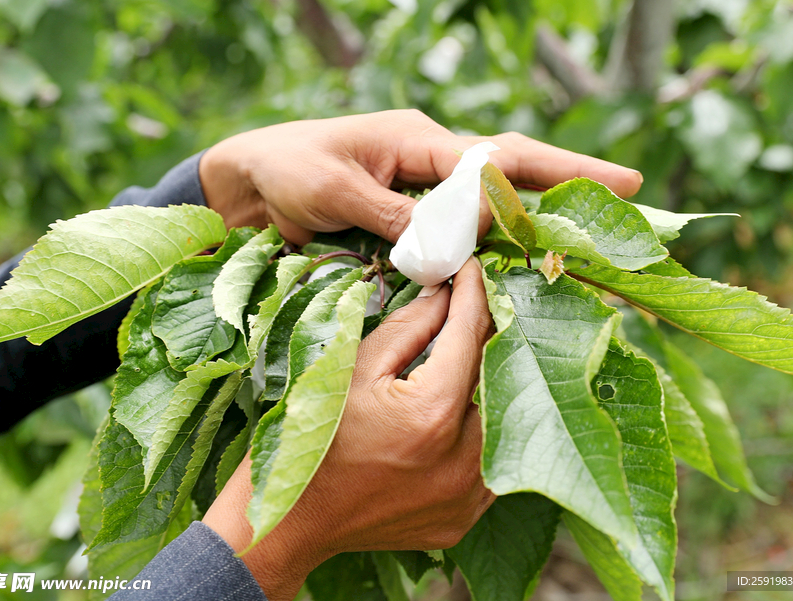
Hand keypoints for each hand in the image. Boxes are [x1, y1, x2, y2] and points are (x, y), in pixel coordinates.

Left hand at [199, 109, 642, 243]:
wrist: (242, 189)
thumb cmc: (284, 171)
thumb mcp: (335, 189)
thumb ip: (395, 215)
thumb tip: (454, 248)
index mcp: (421, 144)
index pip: (503, 158)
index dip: (564, 170)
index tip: (624, 182)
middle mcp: (431, 172)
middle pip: (514, 184)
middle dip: (570, 200)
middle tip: (628, 222)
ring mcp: (422, 204)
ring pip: (490, 223)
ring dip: (534, 241)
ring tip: (587, 267)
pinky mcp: (405, 235)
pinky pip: (457, 250)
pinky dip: (486, 266)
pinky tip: (514, 287)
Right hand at [203, 258, 494, 600]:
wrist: (292, 521)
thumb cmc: (311, 438)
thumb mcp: (351, 368)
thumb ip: (408, 326)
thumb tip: (446, 293)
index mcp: (432, 414)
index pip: (470, 335)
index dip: (473, 294)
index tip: (473, 270)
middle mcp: (461, 459)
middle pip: (494, 375)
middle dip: (485, 334)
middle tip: (473, 306)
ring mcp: (467, 495)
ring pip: (500, 418)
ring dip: (487, 383)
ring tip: (466, 357)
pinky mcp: (464, 517)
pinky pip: (490, 460)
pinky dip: (480, 431)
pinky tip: (459, 411)